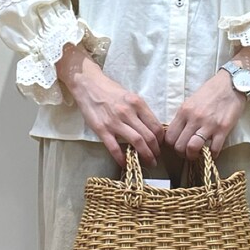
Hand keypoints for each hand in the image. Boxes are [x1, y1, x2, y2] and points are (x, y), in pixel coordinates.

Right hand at [56, 47, 162, 168]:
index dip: (161, 139)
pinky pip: (114, 148)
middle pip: (149, 136)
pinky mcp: (101, 129)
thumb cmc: (110, 90)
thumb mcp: (130, 96)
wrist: (88, 85)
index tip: (160, 145)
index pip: (156, 126)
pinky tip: (126, 164)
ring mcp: (114, 122)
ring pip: (136, 142)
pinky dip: (122, 158)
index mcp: (137, 103)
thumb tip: (151, 128)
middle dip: (156, 151)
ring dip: (145, 155)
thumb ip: (140, 111)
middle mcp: (128, 112)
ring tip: (148, 162)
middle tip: (156, 158)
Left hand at [164, 70, 246, 159]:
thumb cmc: (211, 92)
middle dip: (182, 153)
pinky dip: (212, 154)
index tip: (178, 146)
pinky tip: (213, 151)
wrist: (231, 84)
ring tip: (198, 154)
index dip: (172, 146)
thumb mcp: (191, 102)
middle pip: (179, 146)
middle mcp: (194, 118)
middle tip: (188, 152)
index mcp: (184, 111)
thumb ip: (184, 117)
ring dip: (194, 156)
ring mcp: (208, 124)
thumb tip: (178, 134)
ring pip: (192, 148)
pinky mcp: (223, 129)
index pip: (169, 137)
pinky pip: (214, 149)